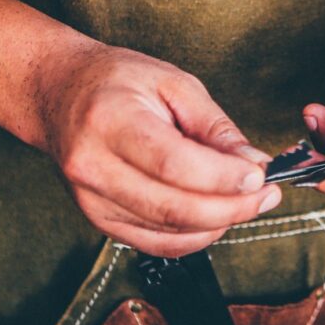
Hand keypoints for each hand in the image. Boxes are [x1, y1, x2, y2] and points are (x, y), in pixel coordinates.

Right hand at [37, 43, 281, 256]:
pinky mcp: (97, 219)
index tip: (260, 175)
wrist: (58, 93)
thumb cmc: (116, 80)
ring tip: (247, 202)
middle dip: (231, 208)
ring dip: (218, 223)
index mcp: (111, 120)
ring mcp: (91, 199)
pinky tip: (215, 216)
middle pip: (172, 207)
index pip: (173, 163)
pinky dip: (193, 236)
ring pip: (168, 232)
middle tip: (266, 196)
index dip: (222, 177)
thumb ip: (214, 127)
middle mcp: (94, 166)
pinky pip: (154, 244)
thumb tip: (253, 164)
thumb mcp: (172, 83)